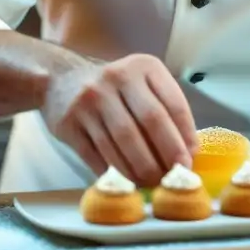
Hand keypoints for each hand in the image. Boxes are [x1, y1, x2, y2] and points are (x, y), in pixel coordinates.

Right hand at [42, 53, 197, 186]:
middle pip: (150, 121)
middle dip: (167, 154)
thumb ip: (164, 108)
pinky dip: (114, 172)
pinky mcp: (69, 123)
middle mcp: (116, 78)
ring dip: (141, 169)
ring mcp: (90, 100)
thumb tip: (187, 150)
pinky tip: (126, 181)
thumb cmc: (112, 87)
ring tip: (152, 183)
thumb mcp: (141, 83)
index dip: (185, 134)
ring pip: (122, 142)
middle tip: (175, 175)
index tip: (190, 158)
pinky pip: (96, 155)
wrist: (59, 79)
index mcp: (142, 67)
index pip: (173, 103)